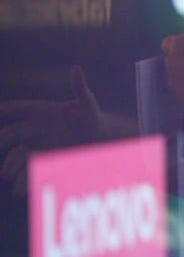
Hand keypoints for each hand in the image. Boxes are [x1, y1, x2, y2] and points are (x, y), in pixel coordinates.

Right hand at [0, 66, 103, 193]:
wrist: (101, 139)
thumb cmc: (94, 118)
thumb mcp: (88, 104)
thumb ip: (79, 88)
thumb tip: (76, 68)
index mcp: (42, 112)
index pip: (17, 109)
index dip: (5, 110)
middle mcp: (36, 128)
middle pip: (11, 134)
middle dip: (2, 140)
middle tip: (1, 155)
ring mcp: (38, 143)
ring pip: (17, 154)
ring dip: (11, 165)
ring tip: (8, 175)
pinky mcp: (43, 158)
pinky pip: (27, 167)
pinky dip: (23, 177)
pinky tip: (21, 189)